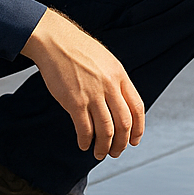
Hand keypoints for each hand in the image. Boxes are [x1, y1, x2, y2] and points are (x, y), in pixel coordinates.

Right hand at [22, 9, 145, 159]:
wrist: (55, 40)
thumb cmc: (79, 50)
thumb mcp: (106, 61)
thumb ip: (115, 81)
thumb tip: (121, 104)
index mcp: (120, 76)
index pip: (137, 108)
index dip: (138, 128)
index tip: (135, 140)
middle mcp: (110, 86)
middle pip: (124, 123)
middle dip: (122, 143)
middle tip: (117, 152)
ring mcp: (92, 94)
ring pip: (106, 130)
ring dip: (104, 146)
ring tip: (100, 153)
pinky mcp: (74, 101)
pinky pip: (84, 128)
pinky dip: (86, 141)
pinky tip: (84, 145)